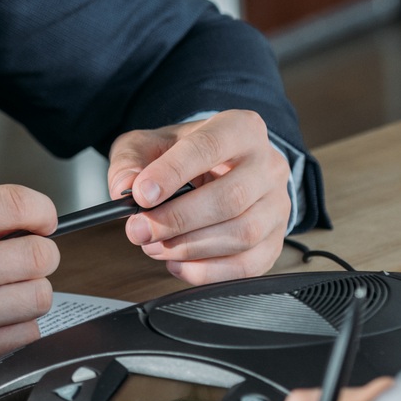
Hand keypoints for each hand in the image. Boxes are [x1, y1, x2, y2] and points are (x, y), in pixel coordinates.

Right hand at [0, 184, 60, 400]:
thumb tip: (3, 226)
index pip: (19, 205)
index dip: (40, 211)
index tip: (40, 219)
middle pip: (40, 255)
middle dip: (36, 252)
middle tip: (22, 255)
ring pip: (39, 298)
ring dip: (28, 291)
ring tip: (5, 289)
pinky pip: (23, 337)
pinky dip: (17, 325)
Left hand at [108, 111, 292, 283]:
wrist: (215, 169)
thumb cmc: (184, 155)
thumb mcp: (149, 145)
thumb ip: (131, 161)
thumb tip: (124, 186)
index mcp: (240, 129)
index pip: (209, 147)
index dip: (173, 173)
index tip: (141, 195)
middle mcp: (267, 165)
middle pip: (230, 198)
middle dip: (177, 220)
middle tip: (140, 230)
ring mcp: (276, 205)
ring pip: (242, 234)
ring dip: (190, 248)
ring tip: (154, 247)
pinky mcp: (275, 241)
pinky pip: (248, 266)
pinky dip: (207, 272)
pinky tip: (178, 264)